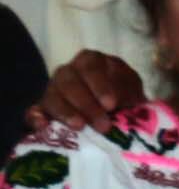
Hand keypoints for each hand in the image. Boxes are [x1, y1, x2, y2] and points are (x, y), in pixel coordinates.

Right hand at [28, 50, 143, 133]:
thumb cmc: (127, 98)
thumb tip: (115, 103)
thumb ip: (127, 93)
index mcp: (92, 62)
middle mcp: (70, 72)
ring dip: (65, 112)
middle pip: (69, 82)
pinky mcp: (45, 109)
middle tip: (103, 125)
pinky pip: (33, 111)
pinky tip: (43, 126)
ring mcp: (54, 90)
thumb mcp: (133, 91)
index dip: (99, 85)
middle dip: (86, 104)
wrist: (121, 115)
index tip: (111, 105)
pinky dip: (35, 118)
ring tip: (79, 127)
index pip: (90, 67)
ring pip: (52, 96)